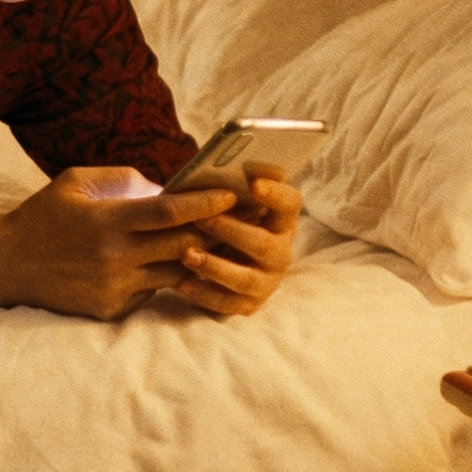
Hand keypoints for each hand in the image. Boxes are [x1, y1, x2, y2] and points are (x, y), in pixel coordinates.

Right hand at [0, 166, 239, 320]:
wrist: (6, 265)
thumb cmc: (42, 217)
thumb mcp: (74, 181)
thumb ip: (120, 177)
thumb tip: (162, 184)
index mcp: (108, 220)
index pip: (171, 212)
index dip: (206, 203)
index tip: (230, 194)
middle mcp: (116, 256)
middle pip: (184, 244)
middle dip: (214, 231)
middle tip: (238, 219)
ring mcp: (115, 286)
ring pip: (174, 273)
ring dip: (193, 257)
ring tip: (212, 243)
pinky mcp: (111, 308)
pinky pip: (151, 291)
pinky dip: (160, 276)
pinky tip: (164, 265)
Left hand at [167, 175, 301, 317]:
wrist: (219, 263)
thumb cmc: (221, 222)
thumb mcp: (227, 204)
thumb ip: (228, 188)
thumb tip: (219, 167)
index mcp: (280, 221)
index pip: (290, 204)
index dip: (275, 193)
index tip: (252, 182)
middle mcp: (280, 252)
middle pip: (264, 243)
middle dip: (231, 231)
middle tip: (200, 219)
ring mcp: (266, 281)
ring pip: (244, 278)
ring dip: (215, 266)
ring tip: (187, 254)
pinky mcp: (248, 304)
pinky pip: (227, 303)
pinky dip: (204, 293)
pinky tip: (181, 282)